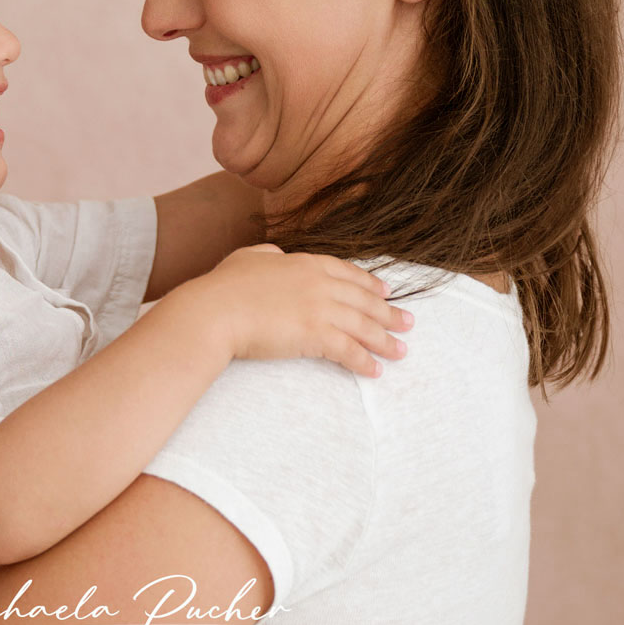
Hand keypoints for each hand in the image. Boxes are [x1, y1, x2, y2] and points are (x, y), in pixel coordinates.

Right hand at [194, 246, 411, 376]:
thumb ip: (267, 253)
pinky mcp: (315, 335)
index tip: (387, 292)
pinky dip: (364, 362)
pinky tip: (374, 371)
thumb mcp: (247, 257)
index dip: (371, 284)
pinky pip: (348, 351)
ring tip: (401, 352)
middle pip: (363, 300)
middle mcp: (319, 283)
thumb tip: (276, 254)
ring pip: (363, 326)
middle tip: (408, 323)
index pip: (348, 273)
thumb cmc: (224, 286)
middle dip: (389, 313)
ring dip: (385, 341)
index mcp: (304, 262)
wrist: (215, 310)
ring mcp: (319, 308)